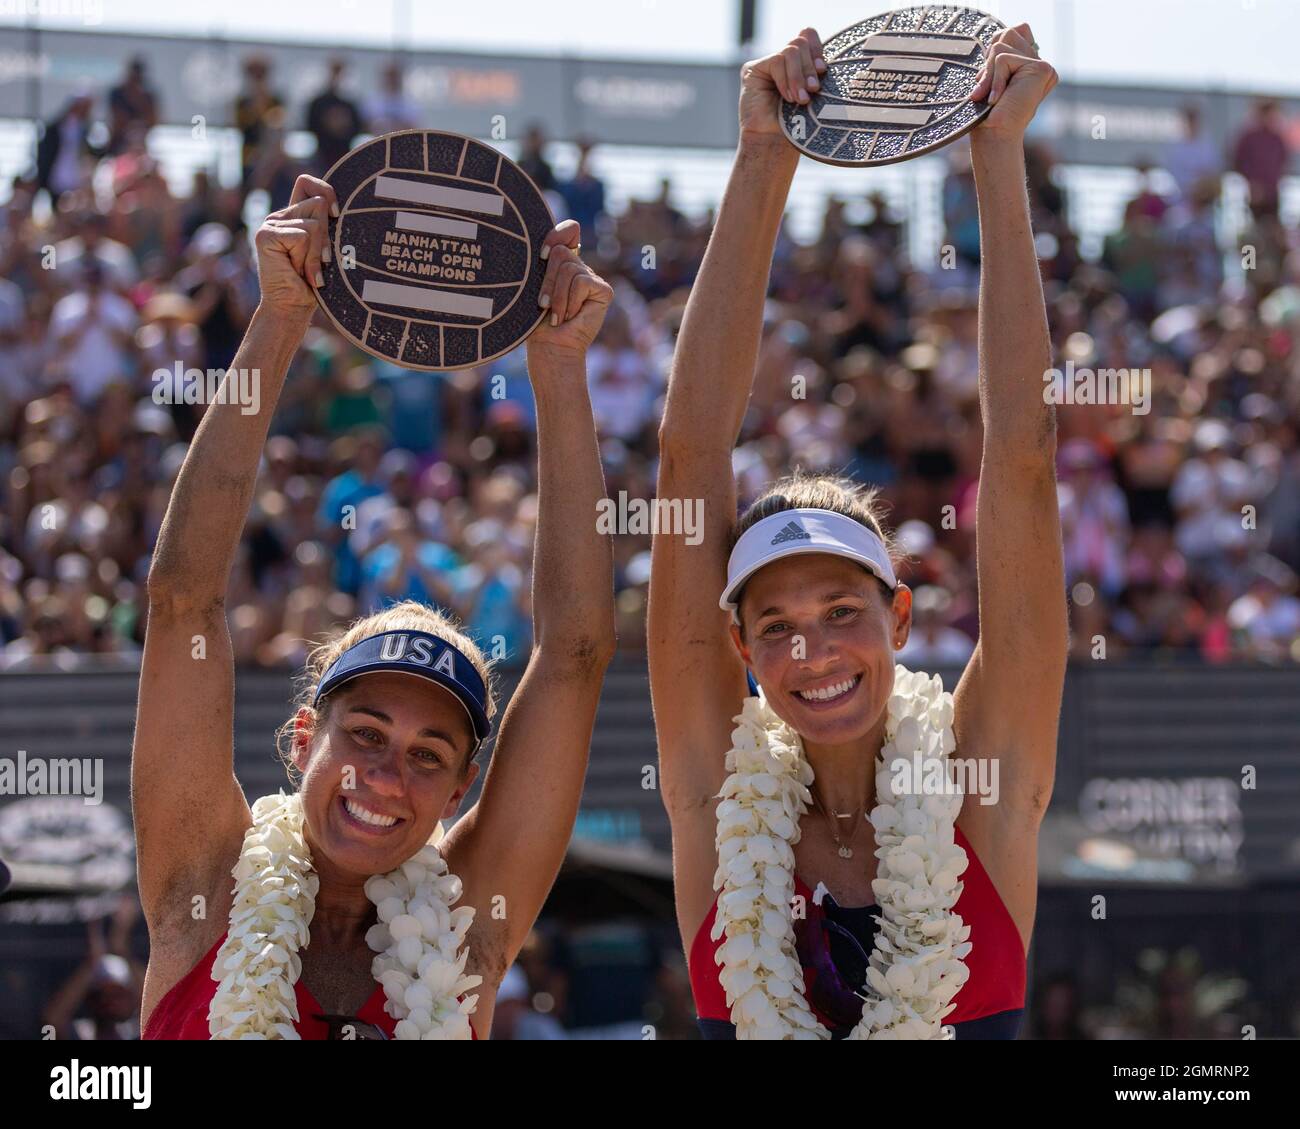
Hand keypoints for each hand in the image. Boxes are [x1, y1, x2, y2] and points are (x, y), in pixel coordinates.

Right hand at [254, 173, 336, 313]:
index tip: (337, 214)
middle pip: (318, 204)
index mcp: (294, 216)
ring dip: (317, 253)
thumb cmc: (312, 284)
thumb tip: (336, 208)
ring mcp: (270, 224)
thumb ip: (326, 228)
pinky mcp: (265, 235)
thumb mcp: (325, 251)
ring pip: (313, 224)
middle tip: (320, 262)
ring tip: (307, 271)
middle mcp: (280, 216)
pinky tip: (299, 272)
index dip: (325, 190)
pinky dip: (308, 258)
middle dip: (326, 237)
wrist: (291, 308)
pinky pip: (302, 236)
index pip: (307, 183)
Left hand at [527, 221, 612, 358]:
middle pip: (562, 252)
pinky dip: (570, 301)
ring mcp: (593, 278)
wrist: (550, 346)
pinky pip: (581, 282)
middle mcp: (580, 268)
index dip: (556, 237)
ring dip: (557, 296)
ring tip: (556, 315)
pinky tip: (570, 316)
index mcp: (563, 263)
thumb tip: (561, 241)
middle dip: (547, 280)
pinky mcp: (604, 290)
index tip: (541, 256)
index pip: (569, 230)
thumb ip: (547, 260)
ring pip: (569, 268)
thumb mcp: (535, 284)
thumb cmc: (536, 321)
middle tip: (544, 304)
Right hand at [739, 27, 826, 138]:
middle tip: (813, 90)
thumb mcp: (813, 94)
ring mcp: (767, 64)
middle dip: (809, 67)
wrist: (774, 144)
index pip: (808, 36)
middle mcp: (782, 61)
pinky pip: (776, 61)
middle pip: (801, 42)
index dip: (816, 49)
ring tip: (800, 100)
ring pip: (791, 50)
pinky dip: (785, 80)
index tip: (822, 70)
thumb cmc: (797, 126)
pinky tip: (787, 98)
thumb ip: (815, 73)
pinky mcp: (752, 70)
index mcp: (799, 63)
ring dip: (798, 77)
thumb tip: (824, 60)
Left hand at [968, 23, 1057, 140]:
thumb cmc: (988, 114)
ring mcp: (1042, 66)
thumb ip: (997, 56)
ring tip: (990, 98)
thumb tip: (1000, 36)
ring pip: (1001, 46)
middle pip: (1007, 34)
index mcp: (1028, 64)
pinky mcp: (1042, 69)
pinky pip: (1003, 59)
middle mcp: (1038, 63)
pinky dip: (994, 80)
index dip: (993, 54)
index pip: (1011, 33)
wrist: (995, 136)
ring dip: (988, 74)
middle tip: (985, 91)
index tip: (989, 84)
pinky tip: (997, 99)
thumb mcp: (989, 79)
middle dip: (988, 62)